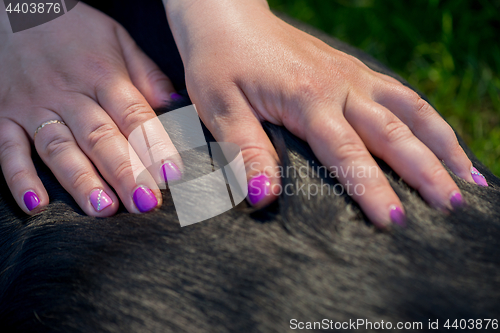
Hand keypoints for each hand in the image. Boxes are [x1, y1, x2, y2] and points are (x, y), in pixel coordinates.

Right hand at [0, 3, 182, 215]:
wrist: (13, 9)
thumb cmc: (73, 28)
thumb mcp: (117, 38)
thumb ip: (146, 74)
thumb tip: (175, 105)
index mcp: (102, 74)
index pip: (133, 114)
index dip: (154, 145)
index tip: (172, 174)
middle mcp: (69, 93)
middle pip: (100, 138)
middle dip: (125, 172)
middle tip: (145, 202)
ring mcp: (34, 106)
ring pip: (59, 148)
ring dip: (81, 180)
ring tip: (104, 208)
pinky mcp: (4, 115)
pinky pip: (8, 150)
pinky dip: (19, 179)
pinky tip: (36, 206)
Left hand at [165, 0, 479, 226]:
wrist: (227, 18)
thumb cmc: (220, 63)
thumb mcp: (220, 108)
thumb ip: (245, 150)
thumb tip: (264, 195)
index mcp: (306, 99)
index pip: (347, 154)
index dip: (373, 190)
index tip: (396, 223)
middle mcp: (340, 86)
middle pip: (394, 133)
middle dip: (427, 172)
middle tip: (453, 208)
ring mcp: (351, 75)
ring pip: (410, 110)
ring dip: (442, 144)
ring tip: (468, 179)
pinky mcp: (353, 70)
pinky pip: (401, 94)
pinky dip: (428, 119)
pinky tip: (441, 139)